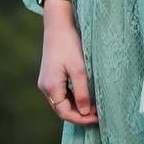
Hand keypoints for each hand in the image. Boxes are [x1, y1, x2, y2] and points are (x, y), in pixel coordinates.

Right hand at [37, 2, 96, 126]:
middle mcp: (45, 87)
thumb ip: (82, 92)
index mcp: (51, 87)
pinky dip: (73, 97)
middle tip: (99, 114)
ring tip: (95, 106)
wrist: (58, 24)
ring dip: (77, 106)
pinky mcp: (50, 75)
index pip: (65, 113)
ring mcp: (46, 81)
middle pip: (62, 109)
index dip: (82, 119)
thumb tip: (85, 112)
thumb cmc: (69, 44)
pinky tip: (85, 95)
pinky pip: (61, 92)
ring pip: (62, 102)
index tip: (98, 118)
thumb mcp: (79, 69)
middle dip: (80, 114)